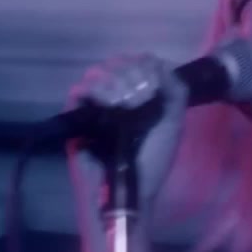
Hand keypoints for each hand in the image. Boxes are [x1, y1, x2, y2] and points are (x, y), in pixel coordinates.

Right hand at [66, 53, 188, 220]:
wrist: (134, 191)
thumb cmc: (152, 161)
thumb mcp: (173, 124)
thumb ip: (175, 92)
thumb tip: (162, 64)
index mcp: (135, 94)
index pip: (133, 61)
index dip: (143, 62)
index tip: (154, 80)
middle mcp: (113, 96)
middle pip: (114, 62)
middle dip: (131, 72)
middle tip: (142, 94)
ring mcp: (94, 106)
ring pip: (96, 73)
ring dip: (115, 80)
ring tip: (127, 101)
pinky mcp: (76, 119)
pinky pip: (77, 92)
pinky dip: (94, 90)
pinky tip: (112, 103)